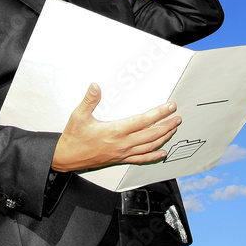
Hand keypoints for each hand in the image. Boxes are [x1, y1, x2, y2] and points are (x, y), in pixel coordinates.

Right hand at [51, 83, 179, 172]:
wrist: (67, 157)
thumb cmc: (74, 137)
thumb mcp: (79, 115)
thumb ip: (89, 100)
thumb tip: (96, 86)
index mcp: (115, 131)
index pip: (143, 121)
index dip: (158, 113)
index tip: (169, 107)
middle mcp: (122, 144)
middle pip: (151, 134)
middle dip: (167, 125)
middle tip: (177, 117)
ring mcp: (123, 153)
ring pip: (149, 147)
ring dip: (164, 138)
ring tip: (173, 130)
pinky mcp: (120, 159)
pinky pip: (141, 159)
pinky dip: (154, 156)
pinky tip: (162, 153)